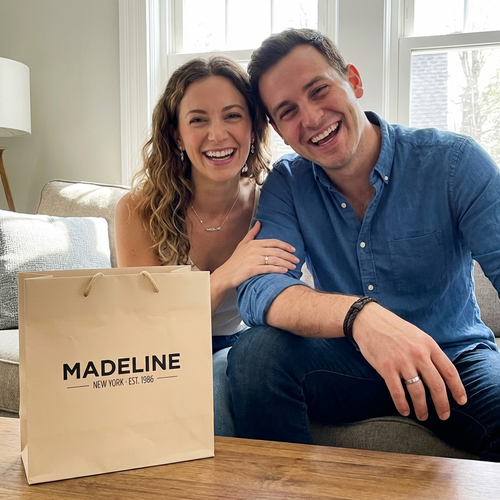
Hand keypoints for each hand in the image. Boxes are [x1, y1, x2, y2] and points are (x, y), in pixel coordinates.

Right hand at [213, 221, 298, 290]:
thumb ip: (252, 233)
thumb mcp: (242, 244)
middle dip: (289, 256)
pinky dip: (278, 269)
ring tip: (293, 267)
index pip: (274, 242)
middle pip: (277, 251)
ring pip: (275, 260)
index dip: (285, 245)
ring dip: (286, 263)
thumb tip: (259, 223)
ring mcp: (253, 260)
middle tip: (297, 260)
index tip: (293, 249)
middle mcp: (254, 250)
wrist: (225, 274)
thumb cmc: (235, 260)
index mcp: (254, 243)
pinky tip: (285, 271)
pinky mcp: (252, 269)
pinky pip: (269, 268)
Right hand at [352, 302, 466, 420]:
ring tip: (423, 416)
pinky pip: (397, 391)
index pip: (449, 371)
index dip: (457, 388)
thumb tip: (439, 372)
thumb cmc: (392, 328)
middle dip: (442, 404)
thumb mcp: (417, 335)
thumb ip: (428, 351)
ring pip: (417, 391)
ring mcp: (402, 361)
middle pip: (436, 385)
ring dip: (422, 408)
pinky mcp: (386, 367)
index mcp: (428, 345)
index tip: (461, 401)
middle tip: (444, 415)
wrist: (369, 320)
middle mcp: (418, 354)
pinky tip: (404, 410)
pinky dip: (402, 404)